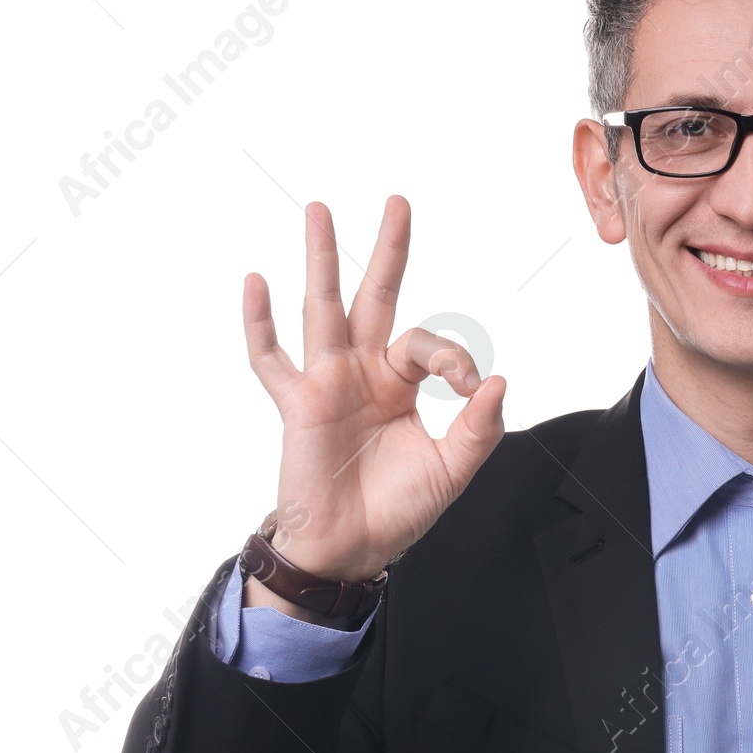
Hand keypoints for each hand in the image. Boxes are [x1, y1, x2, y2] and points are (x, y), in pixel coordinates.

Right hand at [243, 194, 505, 580]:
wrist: (350, 550)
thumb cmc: (396, 511)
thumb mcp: (451, 471)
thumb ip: (478, 430)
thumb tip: (497, 382)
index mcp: (401, 384)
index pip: (429, 345)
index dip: (453, 358)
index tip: (469, 386)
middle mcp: (364, 373)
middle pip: (376, 298)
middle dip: (388, 251)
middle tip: (398, 202)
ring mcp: (327, 384)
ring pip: (323, 309)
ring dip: (323, 260)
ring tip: (319, 210)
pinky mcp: (297, 405)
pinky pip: (272, 360)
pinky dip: (259, 323)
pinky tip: (255, 282)